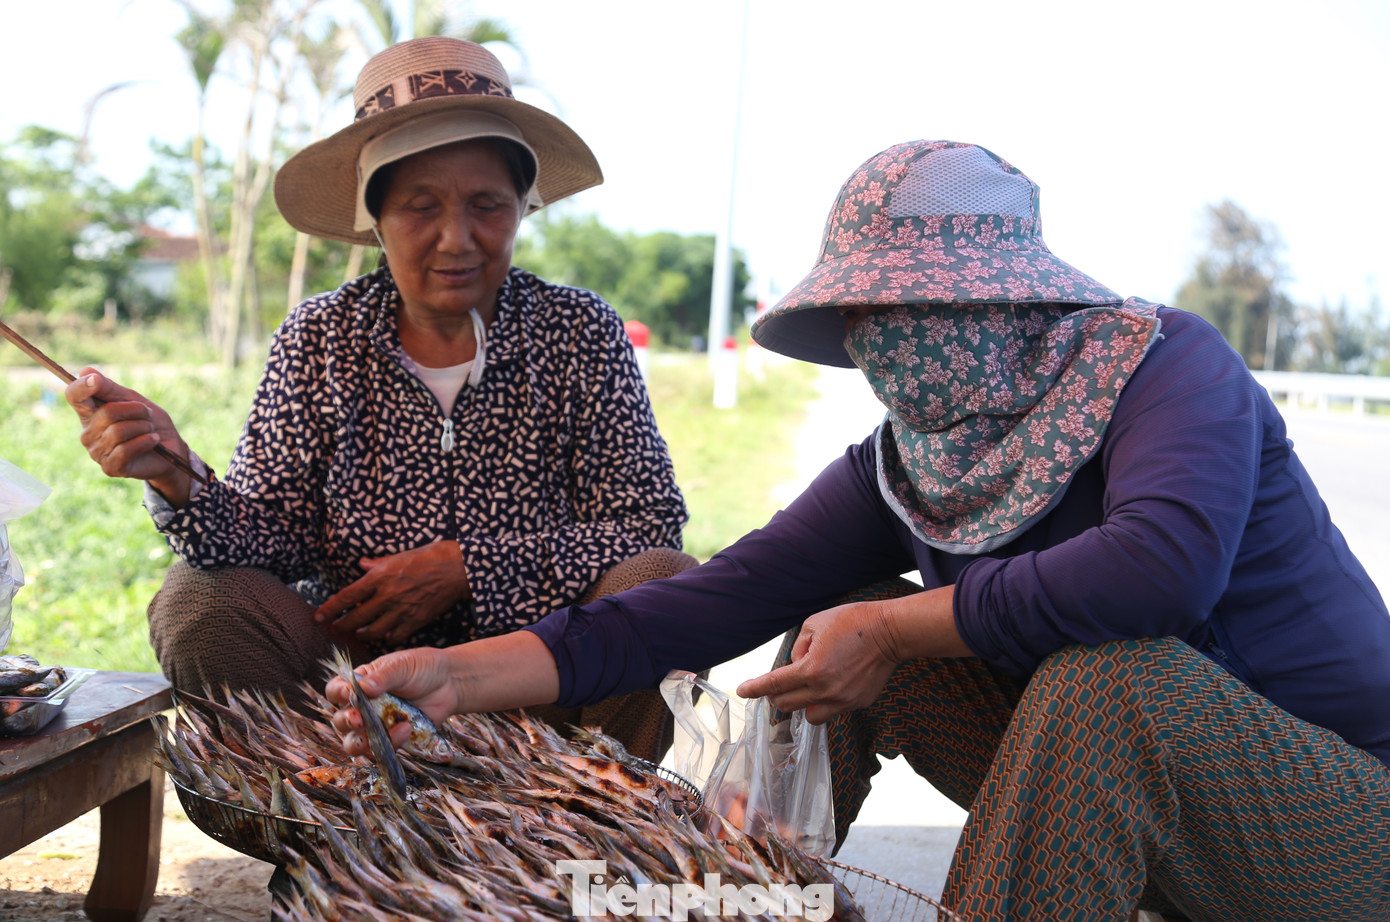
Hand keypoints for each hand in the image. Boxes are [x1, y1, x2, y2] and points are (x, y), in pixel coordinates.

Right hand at [64, 367, 191, 504]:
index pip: (74, 396)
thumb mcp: (133, 400)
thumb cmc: (149, 422)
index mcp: (90, 413)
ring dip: (143, 427)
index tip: (95, 381)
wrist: (170, 449)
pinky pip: (126, 449)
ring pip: (119, 431)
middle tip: (148, 415)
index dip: (81, 387)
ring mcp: (96, 452)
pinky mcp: (110, 467)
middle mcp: (88, 433)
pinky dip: (145, 441)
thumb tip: (85, 371)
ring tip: (150, 430)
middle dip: (137, 411)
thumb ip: (110, 388)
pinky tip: (153, 440)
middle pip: (107, 412)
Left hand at [316, 540, 470, 644]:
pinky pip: (395, 636)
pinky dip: (387, 638)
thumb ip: (378, 563)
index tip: (319, 617)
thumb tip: (363, 565)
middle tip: (336, 629)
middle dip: (342, 626)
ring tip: (359, 634)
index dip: (330, 608)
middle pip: (356, 618)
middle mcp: (387, 596)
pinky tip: (385, 636)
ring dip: (363, 634)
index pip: (346, 597)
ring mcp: (401, 611)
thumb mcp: (399, 555)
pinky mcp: (415, 621)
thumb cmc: (429, 556)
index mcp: (380, 577)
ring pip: (373, 631)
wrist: (457, 568)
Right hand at [326, 647, 459, 755]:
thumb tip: (363, 688)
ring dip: (360, 742)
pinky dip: (392, 742)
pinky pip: (382, 749)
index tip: (348, 693)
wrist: (449, 683)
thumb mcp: (402, 666)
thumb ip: (382, 676)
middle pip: (340, 721)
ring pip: (354, 743)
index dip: (338, 693)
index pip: (336, 690)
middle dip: (346, 722)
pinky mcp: (392, 739)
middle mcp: (362, 706)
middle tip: (358, 719)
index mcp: (359, 684)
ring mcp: (376, 725)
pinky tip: (406, 728)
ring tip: (375, 733)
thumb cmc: (422, 668)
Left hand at [736, 601, 900, 724]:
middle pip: (786, 705)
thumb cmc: (851, 622)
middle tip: (779, 684)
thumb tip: (795, 665)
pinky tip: (834, 684)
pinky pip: (833, 711)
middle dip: (777, 695)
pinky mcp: (858, 704)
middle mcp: (824, 690)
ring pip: (809, 716)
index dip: (754, 689)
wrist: (890, 632)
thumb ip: (798, 648)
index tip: (743, 691)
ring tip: (809, 687)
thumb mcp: (814, 625)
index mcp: (811, 669)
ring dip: (802, 704)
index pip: (773, 685)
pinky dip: (826, 702)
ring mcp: (843, 701)